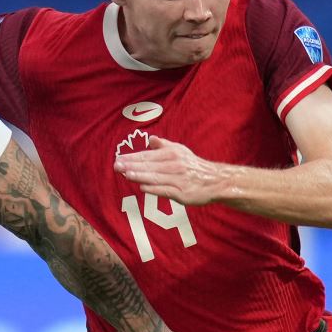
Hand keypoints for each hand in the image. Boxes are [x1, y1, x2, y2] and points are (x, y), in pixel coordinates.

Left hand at [112, 136, 228, 205]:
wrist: (215, 181)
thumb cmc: (193, 166)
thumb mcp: (180, 151)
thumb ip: (164, 145)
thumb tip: (150, 139)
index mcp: (172, 154)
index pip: (148, 155)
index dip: (132, 157)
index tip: (118, 159)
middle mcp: (174, 165)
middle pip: (149, 165)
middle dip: (132, 165)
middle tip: (117, 166)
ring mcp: (178, 179)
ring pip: (156, 177)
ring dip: (140, 175)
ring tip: (126, 174)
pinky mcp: (182, 193)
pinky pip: (165, 190)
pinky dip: (154, 189)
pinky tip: (143, 187)